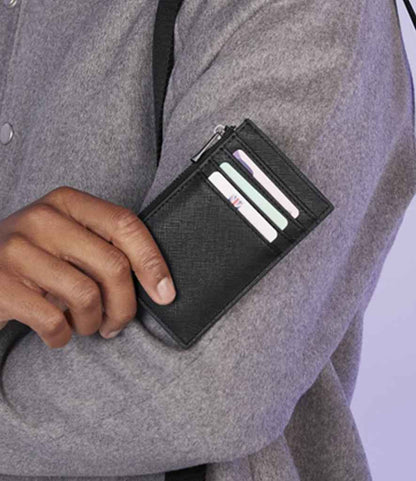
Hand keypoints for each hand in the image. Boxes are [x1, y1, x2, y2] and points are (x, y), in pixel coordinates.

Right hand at [0, 186, 175, 347]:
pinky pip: (55, 321)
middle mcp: (42, 219)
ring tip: (86, 324)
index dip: (152, 262)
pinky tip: (59, 332)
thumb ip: (103, 246)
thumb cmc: (35, 258)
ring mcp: (17, 250)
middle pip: (113, 265)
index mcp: (67, 202)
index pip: (126, 225)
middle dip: (125, 305)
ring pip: (87, 296)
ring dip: (93, 323)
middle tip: (117, 321)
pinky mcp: (1, 285)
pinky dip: (63, 337)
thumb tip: (156, 283)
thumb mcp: (68, 238)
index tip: (166, 293)